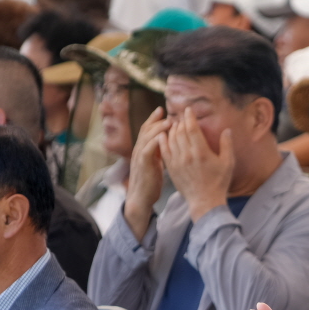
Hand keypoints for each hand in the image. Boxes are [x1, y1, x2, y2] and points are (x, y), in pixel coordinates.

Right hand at [124, 107, 170, 239]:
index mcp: (143, 150)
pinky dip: (154, 141)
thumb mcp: (155, 164)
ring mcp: (139, 157)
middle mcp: (139, 150)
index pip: (147, 130)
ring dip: (158, 128)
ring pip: (147, 137)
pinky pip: (147, 149)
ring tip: (168, 121)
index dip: (154, 119)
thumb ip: (159, 152)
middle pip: (146, 129)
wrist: (141, 198)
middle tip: (164, 111)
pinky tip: (163, 136)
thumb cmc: (150, 183)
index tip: (163, 110)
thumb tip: (169, 143)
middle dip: (155, 119)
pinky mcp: (143, 165)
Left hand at [158, 107, 233, 221]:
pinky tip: (163, 135)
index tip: (188, 110)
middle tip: (182, 116)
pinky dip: (163, 140)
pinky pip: (164, 150)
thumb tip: (227, 130)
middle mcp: (187, 155)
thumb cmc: (219, 183)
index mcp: (201, 152)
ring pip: (170, 139)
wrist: (205, 202)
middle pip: (179, 131)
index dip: (189, 117)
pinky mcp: (171, 168)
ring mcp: (177, 162)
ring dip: (172, 129)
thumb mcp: (228, 163)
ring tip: (174, 124)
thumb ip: (227, 145)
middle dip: (180, 121)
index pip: (191, 128)